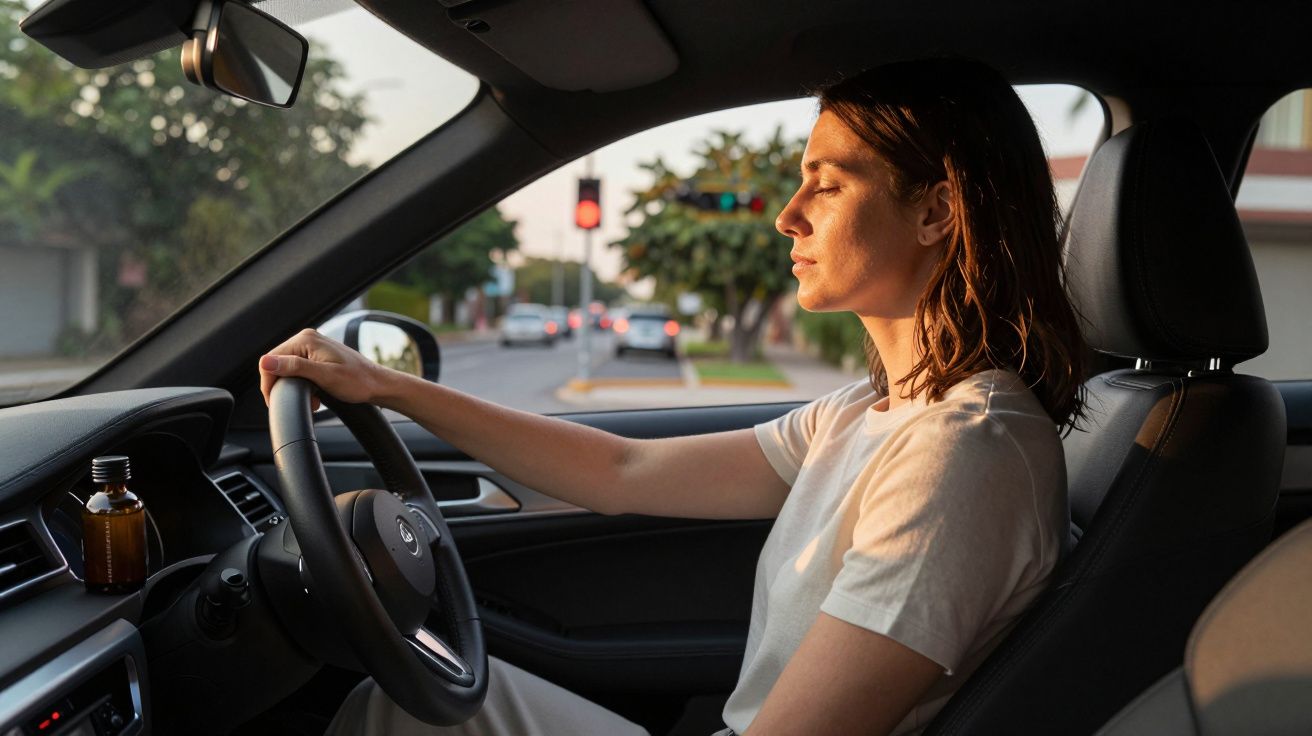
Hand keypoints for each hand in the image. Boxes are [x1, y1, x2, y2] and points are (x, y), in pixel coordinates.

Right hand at [258, 328, 390, 408]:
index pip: (270, 359)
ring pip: (288, 370)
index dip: (269, 382)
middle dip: (285, 387)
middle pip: (278, 365)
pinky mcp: (317, 356)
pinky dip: (303, 386)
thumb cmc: (357, 381)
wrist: (378, 385)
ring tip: (313, 400)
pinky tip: (315, 396)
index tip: (274, 401)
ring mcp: (312, 347)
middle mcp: (307, 338)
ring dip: (295, 388)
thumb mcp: (324, 376)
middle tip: (302, 401)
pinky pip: (299, 371)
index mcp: (306, 339)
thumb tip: (265, 362)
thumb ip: (294, 368)